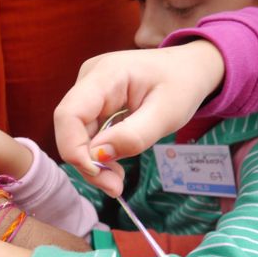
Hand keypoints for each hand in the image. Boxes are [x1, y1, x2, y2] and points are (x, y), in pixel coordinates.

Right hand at [54, 41, 223, 196]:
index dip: (74, 148)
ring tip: (117, 180)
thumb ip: (133, 136)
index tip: (98, 173)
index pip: (69, 114)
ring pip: (75, 137)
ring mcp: (88, 93)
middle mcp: (88, 81)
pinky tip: (114, 166)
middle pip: (70, 130)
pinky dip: (98, 157)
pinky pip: (86, 137)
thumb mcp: (167, 114)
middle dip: (87, 163)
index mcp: (106, 74)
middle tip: (114, 187)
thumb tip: (99, 156)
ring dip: (93, 164)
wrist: (189, 69)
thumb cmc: (182, 85)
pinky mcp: (92, 106)